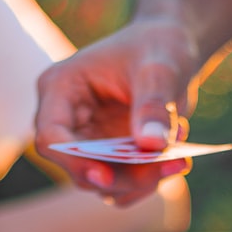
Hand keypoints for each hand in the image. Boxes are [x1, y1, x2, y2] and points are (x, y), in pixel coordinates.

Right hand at [35, 13, 195, 205]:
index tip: (106, 176)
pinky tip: (177, 154)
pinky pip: (125, 185)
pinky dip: (151, 178)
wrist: (171, 50)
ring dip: (144, 180)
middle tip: (174, 164)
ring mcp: (88, 142)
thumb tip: (150, 144)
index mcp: (61, 89)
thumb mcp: (160, 70)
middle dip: (126, 175)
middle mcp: (68, 121)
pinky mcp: (111, 157)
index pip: (51, 137)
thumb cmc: (158, 46)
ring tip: (180, 155)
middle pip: (81, 168)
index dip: (73, 161)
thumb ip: (153, 105)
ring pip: (106, 184)